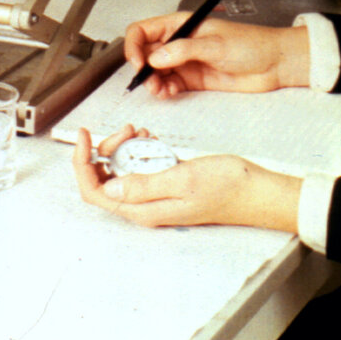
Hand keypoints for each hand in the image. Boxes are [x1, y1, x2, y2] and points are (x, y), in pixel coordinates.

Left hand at [73, 124, 301, 232]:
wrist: (258, 191)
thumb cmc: (228, 187)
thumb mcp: (181, 179)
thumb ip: (142, 185)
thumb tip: (107, 188)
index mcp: (144, 209)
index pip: (95, 192)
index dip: (82, 163)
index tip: (84, 136)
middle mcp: (146, 206)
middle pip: (105, 179)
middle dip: (107, 150)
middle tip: (127, 129)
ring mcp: (158, 196)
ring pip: (123, 171)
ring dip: (125, 147)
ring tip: (140, 130)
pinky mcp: (169, 186)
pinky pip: (143, 168)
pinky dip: (142, 149)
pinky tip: (152, 136)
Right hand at [123, 11, 309, 97]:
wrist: (274, 64)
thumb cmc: (252, 44)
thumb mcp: (216, 45)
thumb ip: (184, 50)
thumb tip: (157, 57)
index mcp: (182, 24)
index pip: (144, 30)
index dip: (134, 45)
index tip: (138, 62)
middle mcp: (180, 42)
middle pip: (146, 53)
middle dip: (143, 68)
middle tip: (150, 81)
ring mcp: (186, 61)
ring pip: (156, 72)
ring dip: (152, 82)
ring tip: (160, 90)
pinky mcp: (193, 79)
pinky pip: (170, 84)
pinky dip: (165, 90)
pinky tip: (171, 92)